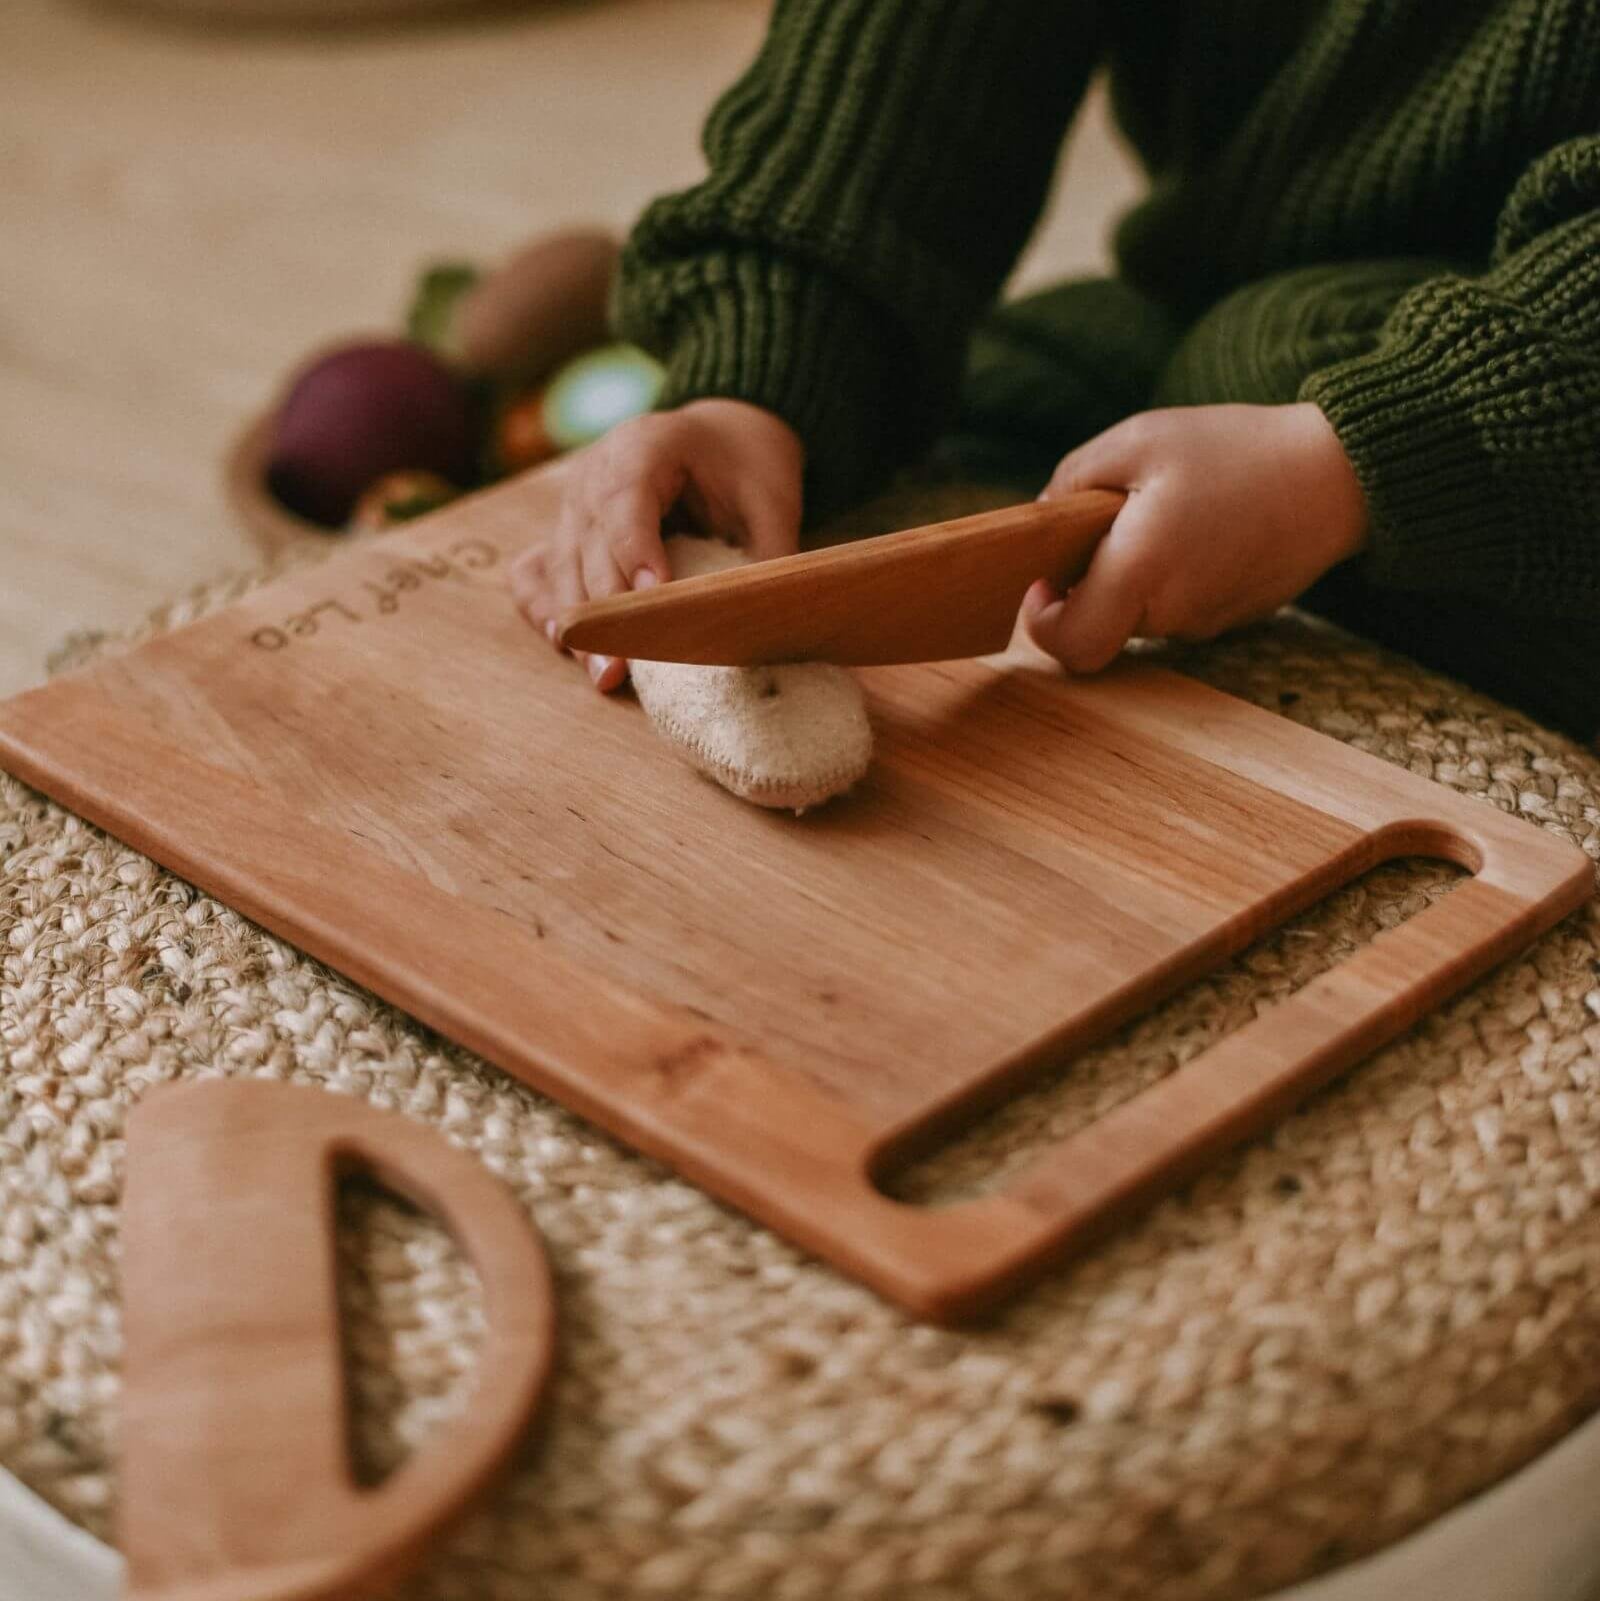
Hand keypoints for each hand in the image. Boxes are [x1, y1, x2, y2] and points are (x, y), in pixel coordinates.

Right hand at [509, 398, 803, 690]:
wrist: (719, 434)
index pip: (627, 503)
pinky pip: (538, 572)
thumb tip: (767, 621)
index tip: (653, 599)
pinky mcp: (567, 533)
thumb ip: (768, 555)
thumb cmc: (745, 463)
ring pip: (562, 569)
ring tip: (604, 674)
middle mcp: (594, 474)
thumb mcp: (771, 499)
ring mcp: (573, 505)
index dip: (636, 553)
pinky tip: (564, 644)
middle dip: (606, 611)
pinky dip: (546, 608)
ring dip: (581, 625)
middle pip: (588, 545)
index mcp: (643, 447)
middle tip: (624, 666)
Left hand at [1023, 402, 1368, 671]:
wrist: (1340, 474)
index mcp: (1143, 571)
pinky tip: (1201, 527)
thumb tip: (1039, 520)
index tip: (1043, 580)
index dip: (1043, 623)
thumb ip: (1071, 480)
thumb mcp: (1139, 439)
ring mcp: (1206, 622)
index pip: (1073, 644)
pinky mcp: (1232, 617)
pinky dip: (1172, 575)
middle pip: (1101, 622)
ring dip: (1134, 573)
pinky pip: (1178, 606)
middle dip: (1091, 580)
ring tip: (1167, 513)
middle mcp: (1173, 611)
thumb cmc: (1238, 450)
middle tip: (1112, 521)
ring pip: (1140, 613)